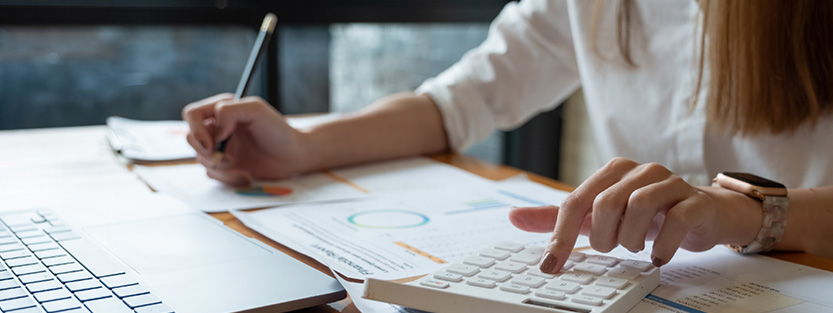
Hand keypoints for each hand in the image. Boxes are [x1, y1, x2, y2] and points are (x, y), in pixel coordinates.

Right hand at [182, 93, 309, 185]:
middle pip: (191, 139)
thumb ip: (229, 111)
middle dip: (207, 153)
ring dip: (221, 168)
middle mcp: (217, 128)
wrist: (293, 156)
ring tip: (241, 168)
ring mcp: (220, 148)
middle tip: (228, 159)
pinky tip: (246, 175)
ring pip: (201, 160)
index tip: (212, 144)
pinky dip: (228, 178)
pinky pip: (213, 175)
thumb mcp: (255, 110)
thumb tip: (215, 130)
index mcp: (220, 109)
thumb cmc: (278, 130)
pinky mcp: (225, 166)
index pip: (192, 114)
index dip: (196, 130)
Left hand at [509, 157, 761, 272]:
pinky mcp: (695, 201)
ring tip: (634, 248)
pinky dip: (662, 244)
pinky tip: (657, 256)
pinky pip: (676, 220)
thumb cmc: (646, 214)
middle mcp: (639, 171)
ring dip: (630, 239)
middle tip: (611, 249)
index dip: (560, 236)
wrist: (702, 213)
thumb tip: (514, 217)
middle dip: (602, 237)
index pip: (575, 202)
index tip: (551, 265)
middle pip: (605, 203)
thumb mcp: (598, 216)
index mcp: (612, 172)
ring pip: (639, 207)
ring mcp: (670, 183)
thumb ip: (558, 217)